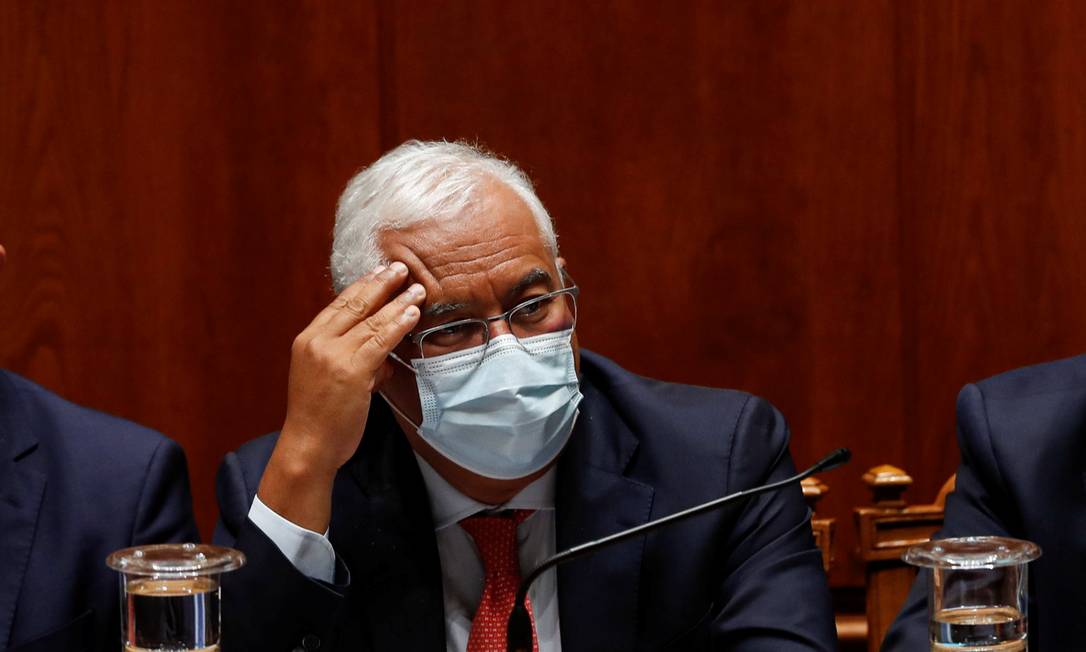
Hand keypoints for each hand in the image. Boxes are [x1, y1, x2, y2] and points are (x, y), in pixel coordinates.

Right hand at [257, 261, 423, 531]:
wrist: (308, 447)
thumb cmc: (319, 418)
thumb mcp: (329, 378)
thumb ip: (354, 360)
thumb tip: (383, 353)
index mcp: (307, 340)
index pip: (339, 304)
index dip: (363, 285)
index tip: (381, 272)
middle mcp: (317, 341)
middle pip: (354, 303)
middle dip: (381, 283)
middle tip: (402, 268)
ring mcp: (333, 355)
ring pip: (371, 320)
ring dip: (398, 302)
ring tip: (417, 290)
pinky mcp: (351, 370)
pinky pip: (380, 341)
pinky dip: (398, 325)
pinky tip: (412, 315)